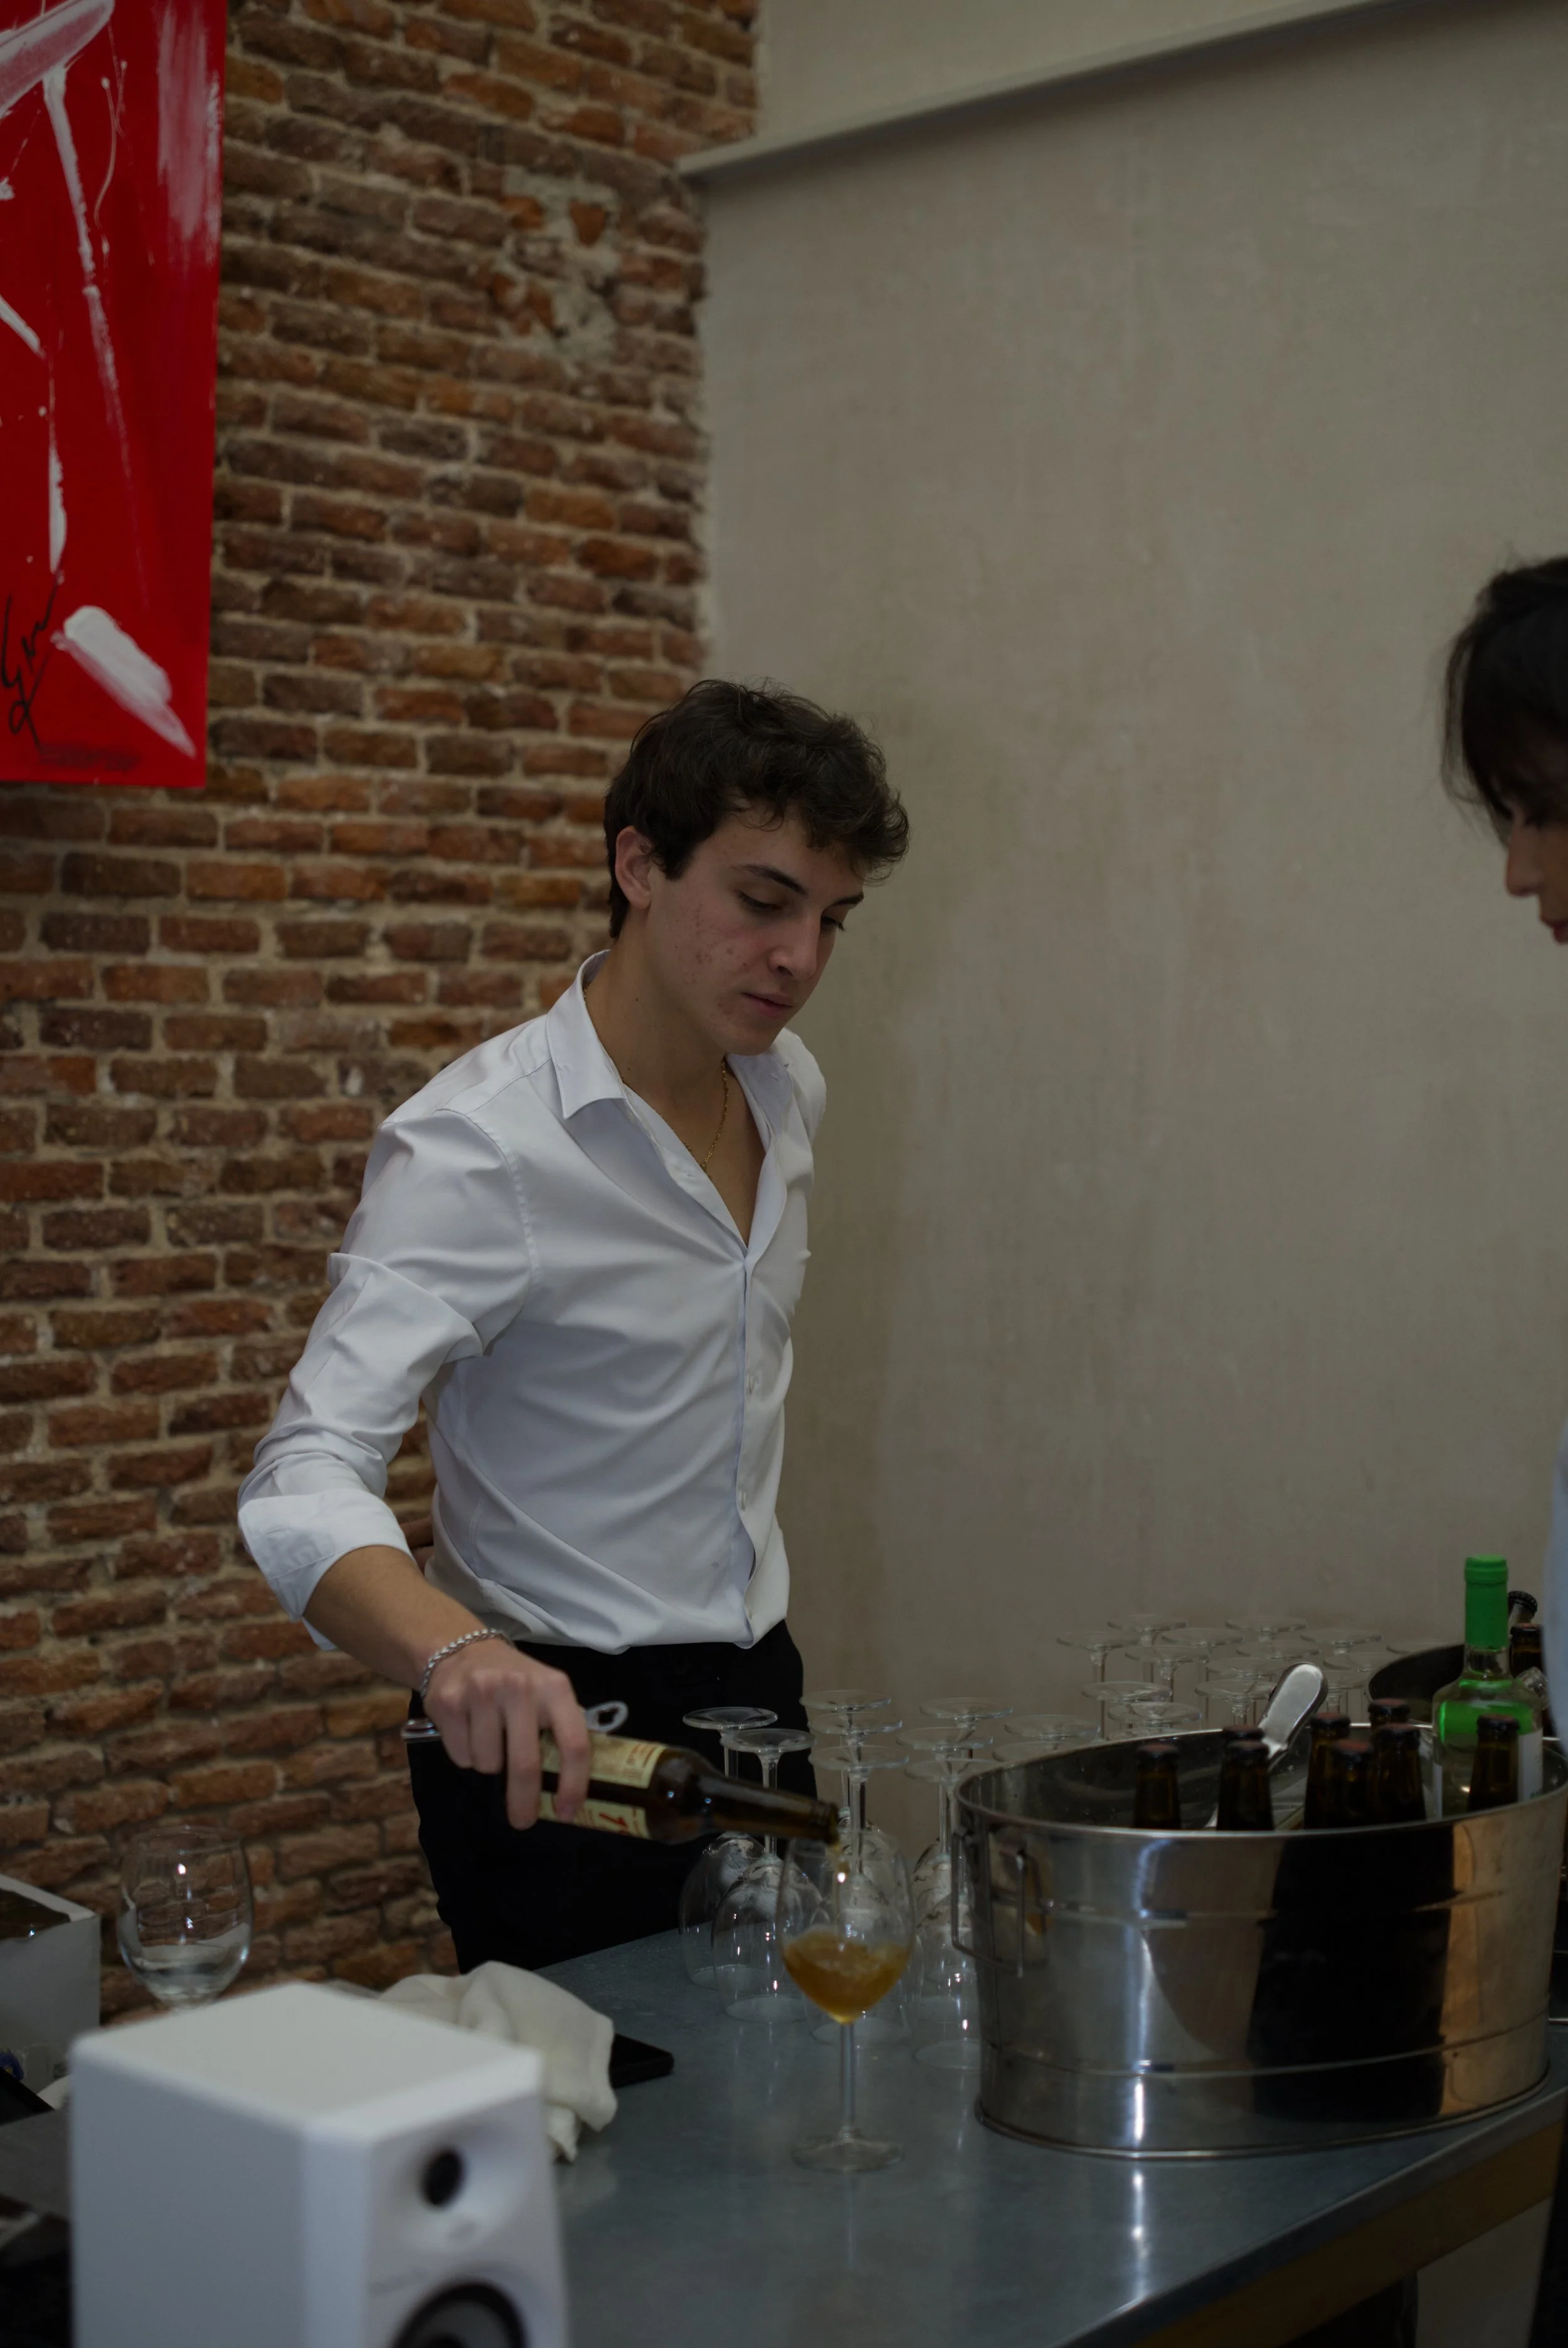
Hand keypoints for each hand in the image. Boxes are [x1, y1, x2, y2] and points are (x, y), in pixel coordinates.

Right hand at [423, 1639, 591, 1831]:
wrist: (460, 1650)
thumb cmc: (514, 1681)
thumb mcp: (547, 1691)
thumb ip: (562, 1726)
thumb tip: (578, 1782)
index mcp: (554, 1688)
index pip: (573, 1743)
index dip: (573, 1784)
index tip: (566, 1811)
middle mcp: (520, 1688)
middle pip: (526, 1765)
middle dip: (524, 1802)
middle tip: (522, 1821)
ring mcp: (482, 1693)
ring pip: (488, 1764)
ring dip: (490, 1764)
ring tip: (489, 1737)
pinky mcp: (449, 1703)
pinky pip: (462, 1756)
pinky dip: (466, 1754)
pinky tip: (468, 1729)